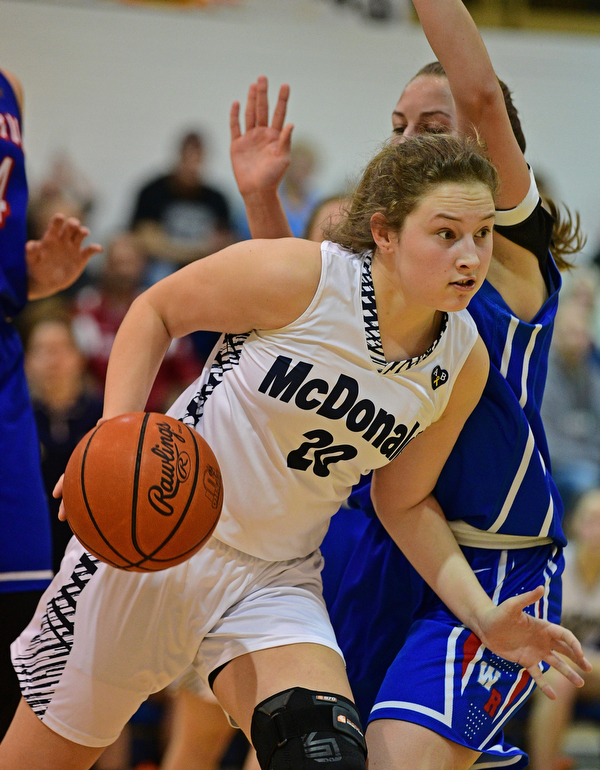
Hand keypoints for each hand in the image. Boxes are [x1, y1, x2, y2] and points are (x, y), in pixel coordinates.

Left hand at [26, 213, 102, 299]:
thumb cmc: (37, 268)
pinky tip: (98, 249)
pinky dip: (96, 248)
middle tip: (74, 225)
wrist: (47, 282)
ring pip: (81, 234)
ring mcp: (73, 248)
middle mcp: (64, 239)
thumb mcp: (32, 260)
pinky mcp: (81, 257)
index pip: (56, 224)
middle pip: (71, 226)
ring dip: (83, 231)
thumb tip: (34, 244)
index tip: (60, 218)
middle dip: (73, 223)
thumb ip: (31, 251)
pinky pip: (90, 250)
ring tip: (84, 233)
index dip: (58, 219)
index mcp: (52, 237)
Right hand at [54, 417, 108, 521]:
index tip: (57, 494)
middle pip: (75, 489)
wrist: (123, 432)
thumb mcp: (110, 426)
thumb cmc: (115, 429)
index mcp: (85, 460)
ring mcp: (100, 477)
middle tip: (62, 518)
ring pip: (89, 495)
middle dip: (68, 504)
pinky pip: (108, 495)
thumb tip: (102, 420)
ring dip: (83, 510)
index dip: (63, 483)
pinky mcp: (113, 481)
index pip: (70, 473)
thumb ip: (106, 424)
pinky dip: (105, 507)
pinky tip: (109, 521)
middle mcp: (90, 471)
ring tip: (79, 526)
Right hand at [230, 75, 293, 196]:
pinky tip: (237, 103)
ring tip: (253, 85)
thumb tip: (291, 123)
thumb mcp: (283, 159)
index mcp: (275, 137)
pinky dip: (235, 115)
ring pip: (250, 114)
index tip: (285, 85)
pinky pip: (235, 126)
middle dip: (263, 94)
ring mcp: (249, 138)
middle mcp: (262, 134)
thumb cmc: (273, 177)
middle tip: (263, 77)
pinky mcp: (237, 144)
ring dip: (251, 100)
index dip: (282, 100)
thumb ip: (286, 140)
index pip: (279, 114)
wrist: (256, 190)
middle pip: (263, 109)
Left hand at [478, 586, 591, 698]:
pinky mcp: (525, 661)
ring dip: (568, 673)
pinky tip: (553, 696)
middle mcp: (542, 640)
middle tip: (589, 668)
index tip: (579, 655)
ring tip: (580, 683)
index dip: (573, 644)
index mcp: (542, 627)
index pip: (563, 635)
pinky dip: (545, 685)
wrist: (484, 625)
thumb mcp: (512, 605)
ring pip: (556, 664)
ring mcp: (535, 652)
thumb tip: (541, 587)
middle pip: (565, 650)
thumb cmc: (498, 613)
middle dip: (578, 659)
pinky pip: (538, 675)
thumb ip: (527, 598)